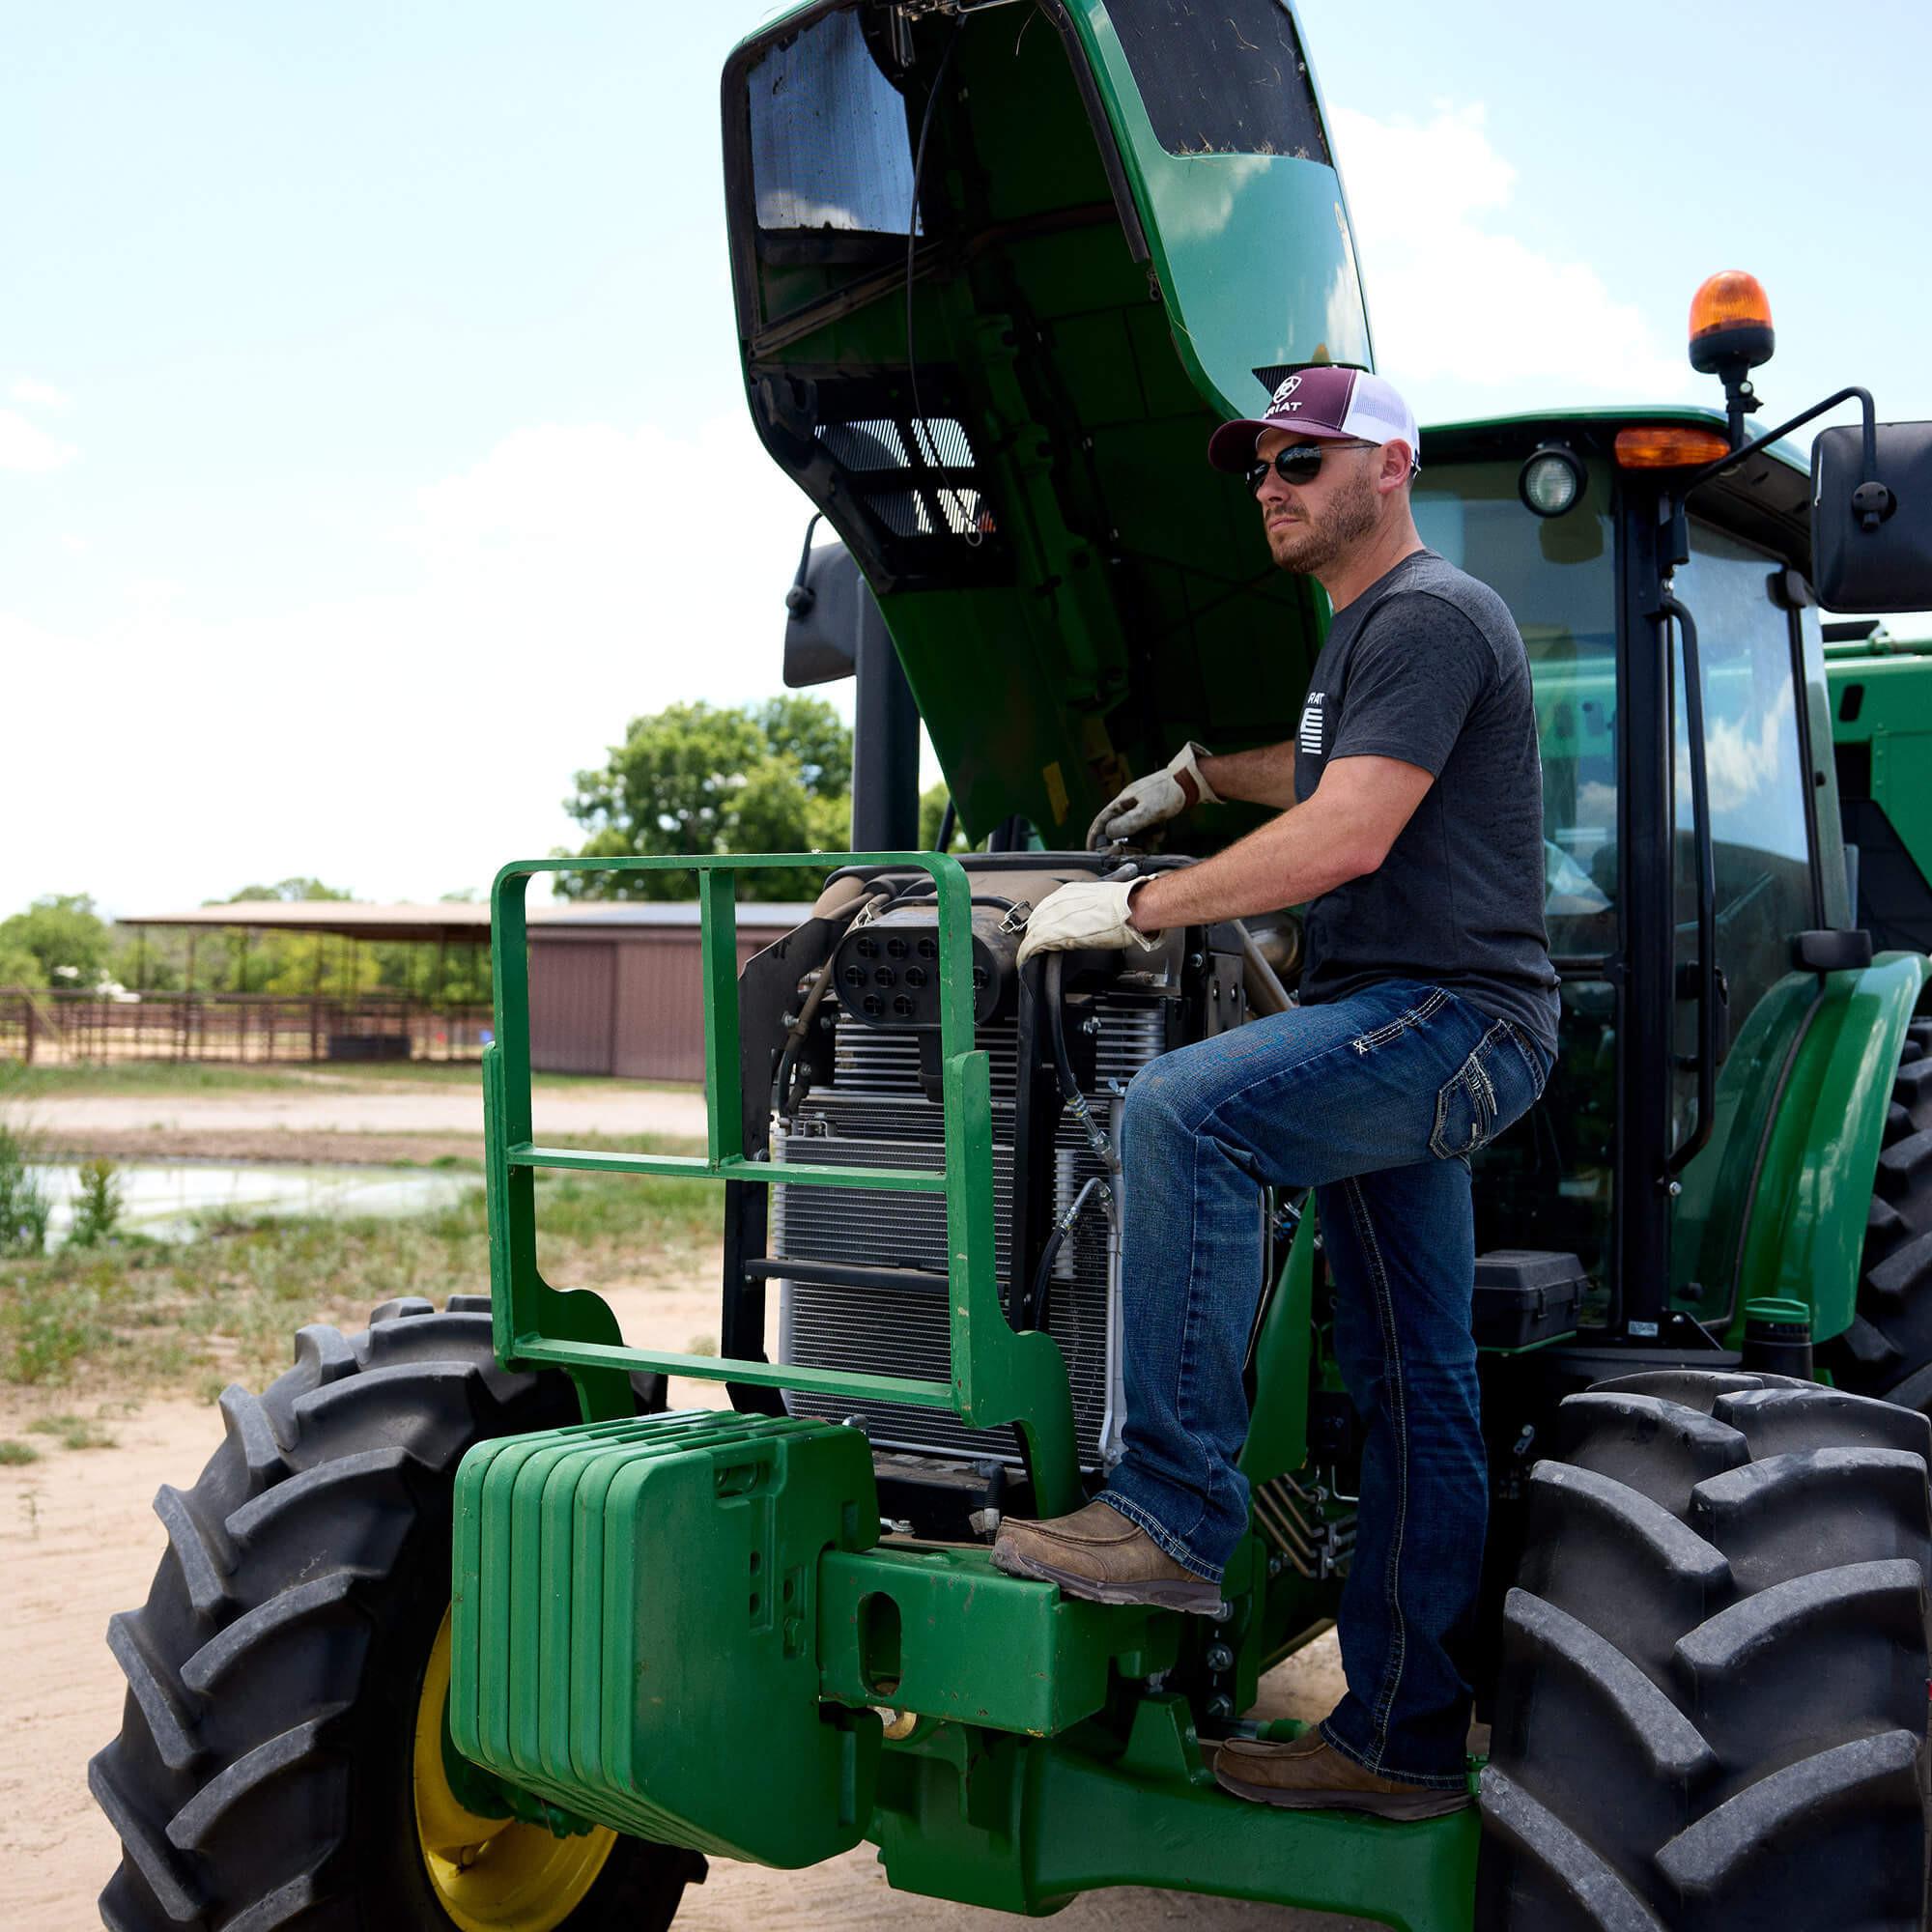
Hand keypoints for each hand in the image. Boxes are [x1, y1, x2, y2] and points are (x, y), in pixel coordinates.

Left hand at [1016, 881, 1157, 964]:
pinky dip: (1027, 952)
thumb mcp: (1101, 899)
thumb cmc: (1126, 905)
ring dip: (1030, 944)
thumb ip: (1088, 906)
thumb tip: (1090, 916)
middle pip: (1036, 918)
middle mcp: (1059, 901)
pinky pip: (1034, 943)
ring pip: (1033, 931)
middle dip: (1034, 932)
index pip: (1047, 907)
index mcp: (1070, 892)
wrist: (1133, 908)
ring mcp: (1057, 916)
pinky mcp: (1057, 932)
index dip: (1043, 921)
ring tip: (1028, 955)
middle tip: (1035, 945)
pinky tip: (1026, 959)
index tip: (1044, 930)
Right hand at [1086, 742, 1217, 850]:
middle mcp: (1129, 805)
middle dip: (1123, 843)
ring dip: (1140, 840)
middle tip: (1129, 853)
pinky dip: (1152, 835)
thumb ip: (1127, 824)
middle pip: (1118, 829)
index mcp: (1123, 802)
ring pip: (1134, 832)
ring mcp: (1142, 809)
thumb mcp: (1147, 811)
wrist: (1192, 782)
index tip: (1091, 851)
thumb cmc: (1169, 792)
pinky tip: (1160, 833)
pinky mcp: (1153, 813)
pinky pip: (1147, 830)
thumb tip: (1109, 834)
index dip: (1095, 836)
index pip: (1102, 821)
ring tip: (1150, 842)